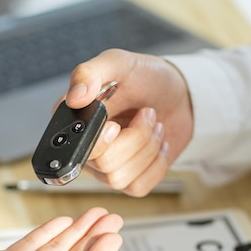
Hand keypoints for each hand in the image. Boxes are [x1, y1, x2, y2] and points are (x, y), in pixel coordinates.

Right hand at [63, 48, 193, 195]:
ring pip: (120, 179)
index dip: (99, 140)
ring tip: (153, 125)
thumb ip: (90, 73)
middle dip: (135, 137)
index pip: (72, 147)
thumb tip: (74, 97)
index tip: (115, 125)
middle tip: (145, 113)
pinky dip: (156, 165)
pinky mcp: (128, 179)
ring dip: (147, 149)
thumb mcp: (119, 63)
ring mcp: (106, 167)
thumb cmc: (145, 78)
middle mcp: (85, 148)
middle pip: (103, 164)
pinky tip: (157, 144)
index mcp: (73, 121)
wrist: (178, 94)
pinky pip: (138, 187)